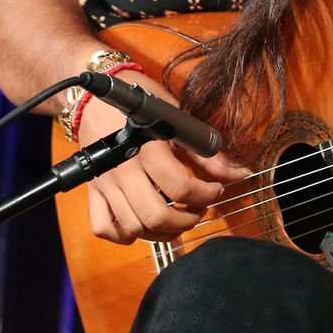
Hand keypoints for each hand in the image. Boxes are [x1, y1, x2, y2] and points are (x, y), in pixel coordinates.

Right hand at [77, 71, 248, 243]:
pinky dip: (125, 235)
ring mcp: (105, 184)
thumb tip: (239, 173)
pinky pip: (104, 228)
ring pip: (133, 228)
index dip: (207, 195)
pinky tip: (142, 223)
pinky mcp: (93, 191)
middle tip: (198, 208)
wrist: (96, 97)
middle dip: (187, 220)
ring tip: (176, 218)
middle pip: (156, 217)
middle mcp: (123, 171)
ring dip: (162, 232)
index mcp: (147, 149)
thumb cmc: (142, 102)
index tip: (216, 190)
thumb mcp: (177, 119)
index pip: (181, 188)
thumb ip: (206, 151)